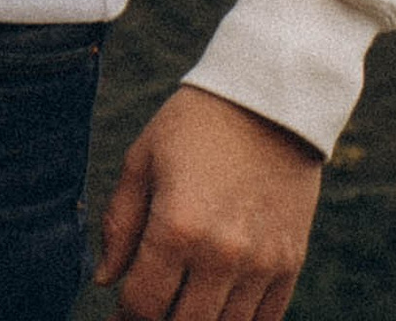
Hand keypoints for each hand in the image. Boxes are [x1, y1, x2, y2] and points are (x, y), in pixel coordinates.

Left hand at [96, 87, 322, 320]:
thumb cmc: (196, 123)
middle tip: (151, 307)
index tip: (119, 315)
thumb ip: (120, 223)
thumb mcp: (144, 158)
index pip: (142, 306)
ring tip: (183, 305)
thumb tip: (105, 281)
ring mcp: (260, 263)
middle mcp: (221, 254)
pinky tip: (219, 308)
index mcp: (178, 227)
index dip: (124, 318)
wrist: (270, 97)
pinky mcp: (290, 263)